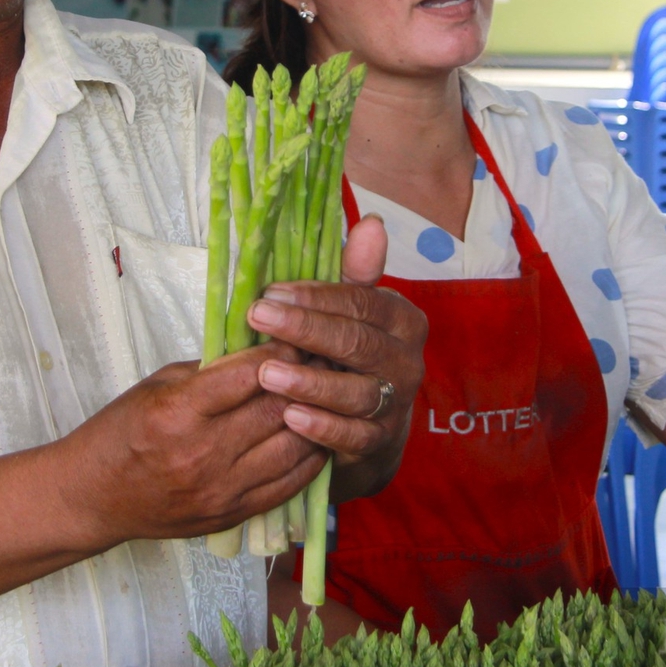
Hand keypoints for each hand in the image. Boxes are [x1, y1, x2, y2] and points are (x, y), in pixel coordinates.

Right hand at [60, 346, 323, 548]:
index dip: (282, 352)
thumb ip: (211, 371)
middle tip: (327, 360)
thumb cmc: (121, 433)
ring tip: (329, 397)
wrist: (93, 498)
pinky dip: (311, 459)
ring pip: (293, 449)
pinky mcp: (231, 515)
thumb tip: (265, 349)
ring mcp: (220, 490)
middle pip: (276, 410)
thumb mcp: (158, 386)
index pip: (249, 375)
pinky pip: (289, 486)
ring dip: (317, 420)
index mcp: (179, 412)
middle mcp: (203, 453)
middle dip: (308, 380)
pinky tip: (318, 437)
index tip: (300, 337)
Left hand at [245, 215, 426, 501]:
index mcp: (403, 321)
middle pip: (359, 343)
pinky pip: (353, 435)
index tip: (271, 292)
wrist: (369, 426)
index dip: (317, 297)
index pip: (363, 302)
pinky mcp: (378, 443)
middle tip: (258, 318)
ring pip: (357, 392)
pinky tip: (289, 416)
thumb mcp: (353, 311)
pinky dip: (322, 427)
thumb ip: (356, 272)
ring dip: (310, 382)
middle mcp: (407, 361)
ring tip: (267, 373)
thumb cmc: (350, 355)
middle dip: (306, 329)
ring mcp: (395, 404)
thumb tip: (373, 223)